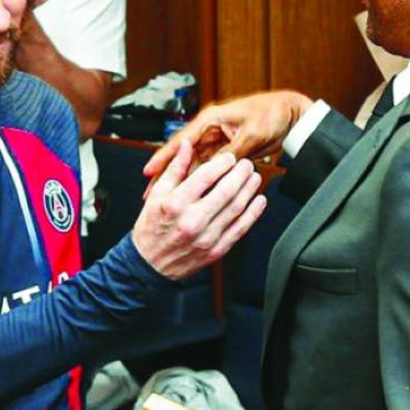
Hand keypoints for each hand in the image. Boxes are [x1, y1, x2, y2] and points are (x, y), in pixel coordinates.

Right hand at [132, 141, 265, 279]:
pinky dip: (253, 214)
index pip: (205, 176)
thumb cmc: (151, 227)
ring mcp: (206, 237)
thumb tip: (186, 145)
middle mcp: (192, 220)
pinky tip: (259, 201)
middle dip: (241, 173)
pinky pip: (240, 229)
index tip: (229, 157)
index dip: (223, 163)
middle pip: (226, 191)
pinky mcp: (215, 250)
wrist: (150, 264)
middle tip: (247, 164)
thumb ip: (175, 168)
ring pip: (236, 208)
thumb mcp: (157, 194)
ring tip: (255, 177)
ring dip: (250, 190)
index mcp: (176, 204)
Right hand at [143, 91, 313, 183]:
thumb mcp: (250, 134)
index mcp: (211, 120)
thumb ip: (231, 152)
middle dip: (166, 175)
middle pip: (183, 157)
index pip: (181, 141)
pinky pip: (209, 169)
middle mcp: (210, 131)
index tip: (149, 171)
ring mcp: (218, 142)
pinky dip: (201, 181)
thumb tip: (216, 169)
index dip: (164, 158)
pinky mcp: (226, 152)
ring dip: (180, 181)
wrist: (291, 114)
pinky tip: (192, 194)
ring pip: (194, 165)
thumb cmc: (271, 114)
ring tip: (166, 198)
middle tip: (150, 192)